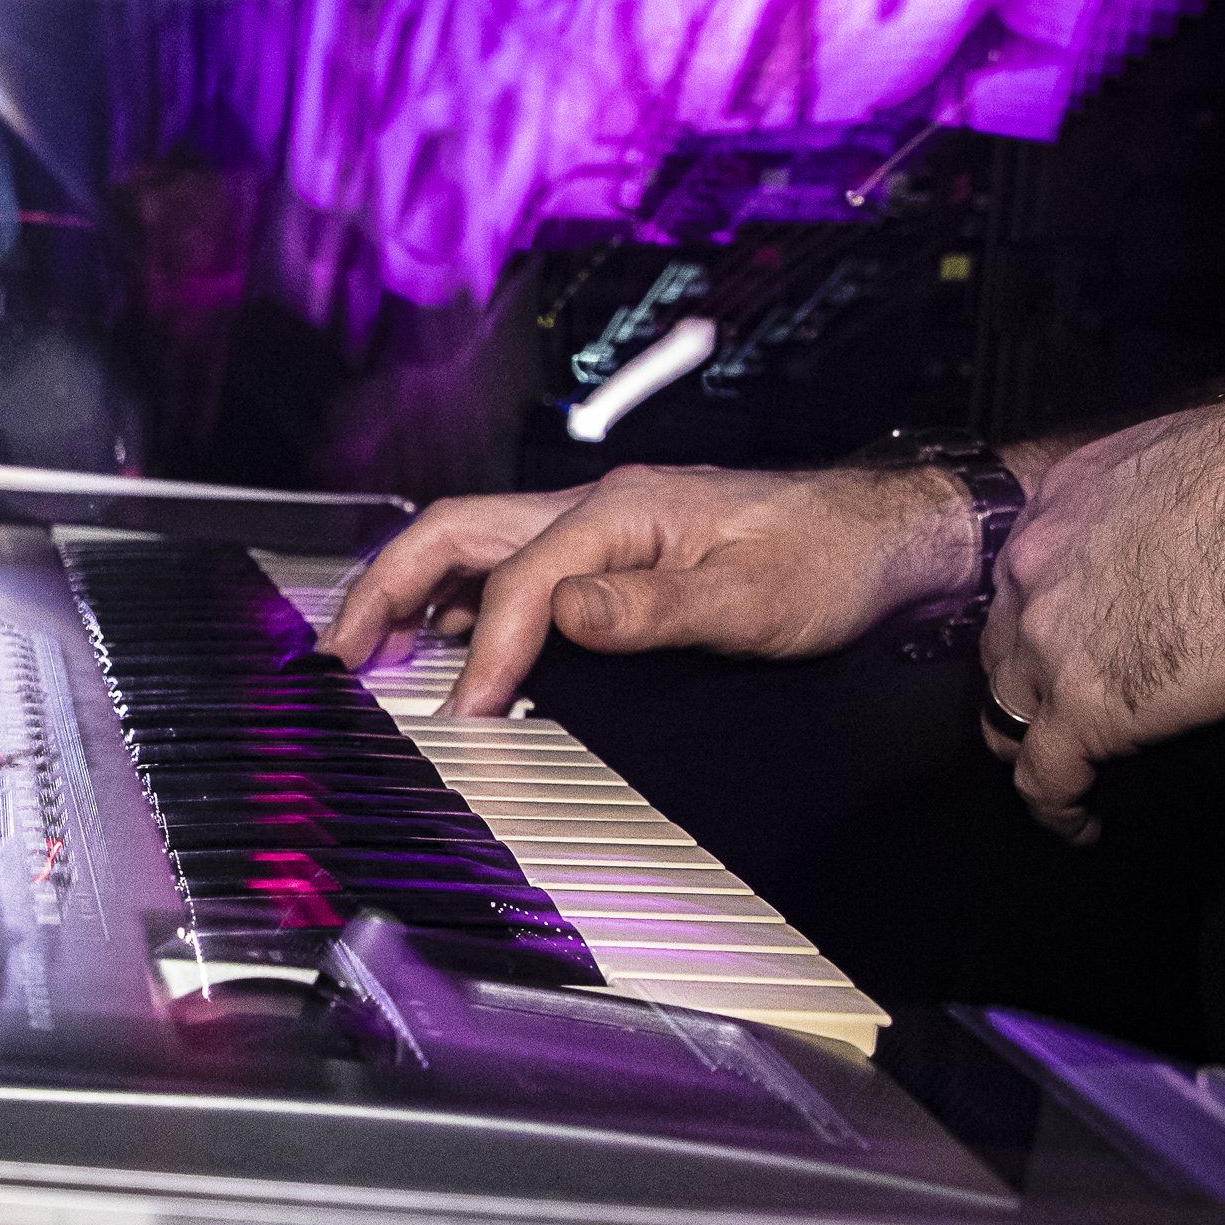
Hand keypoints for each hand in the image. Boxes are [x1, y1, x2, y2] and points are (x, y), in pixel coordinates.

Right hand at [318, 463, 976, 715]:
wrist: (887, 535)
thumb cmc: (830, 562)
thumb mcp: (751, 597)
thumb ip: (650, 609)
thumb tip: (560, 616)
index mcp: (621, 511)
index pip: (519, 582)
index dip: (482, 653)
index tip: (462, 718)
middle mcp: (596, 506)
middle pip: (456, 533)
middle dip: (386, 590)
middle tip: (338, 659)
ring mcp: (599, 523)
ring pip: (473, 543)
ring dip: (410, 591)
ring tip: (364, 652)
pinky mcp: (611, 549)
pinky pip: (508, 563)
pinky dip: (457, 599)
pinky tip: (445, 641)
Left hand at [979, 391, 1224, 842]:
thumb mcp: (1201, 455)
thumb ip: (1170, 495)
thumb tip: (1212, 517)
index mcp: (1064, 497)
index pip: (1031, 569)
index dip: (1048, 608)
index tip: (1074, 632)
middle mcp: (1035, 566)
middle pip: (1006, 639)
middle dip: (1031, 673)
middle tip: (1069, 700)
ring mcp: (1049, 643)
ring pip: (1008, 710)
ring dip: (1033, 740)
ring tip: (1066, 767)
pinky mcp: (1084, 712)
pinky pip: (1043, 779)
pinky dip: (1057, 810)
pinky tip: (1080, 827)